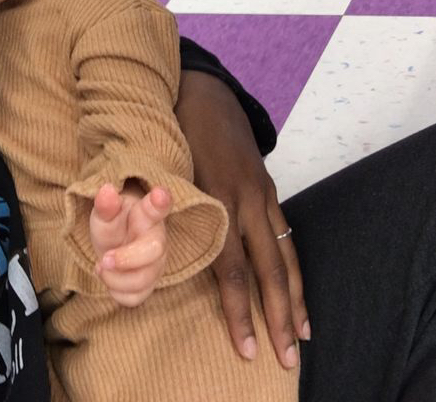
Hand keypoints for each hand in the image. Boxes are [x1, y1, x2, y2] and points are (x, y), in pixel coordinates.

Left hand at [90, 182, 170, 306]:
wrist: (115, 244)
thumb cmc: (114, 225)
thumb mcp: (105, 214)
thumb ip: (105, 205)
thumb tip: (106, 190)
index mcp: (146, 214)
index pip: (157, 207)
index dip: (160, 201)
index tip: (160, 194)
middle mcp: (157, 239)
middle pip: (154, 251)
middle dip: (125, 259)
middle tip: (104, 259)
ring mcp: (156, 264)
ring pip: (143, 280)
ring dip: (115, 278)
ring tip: (101, 265)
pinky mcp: (150, 284)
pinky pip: (135, 297)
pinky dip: (116, 292)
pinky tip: (109, 277)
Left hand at [175, 70, 308, 368]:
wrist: (203, 89)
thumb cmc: (171, 130)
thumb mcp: (161, 167)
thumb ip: (162, 208)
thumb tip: (145, 256)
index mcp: (214, 197)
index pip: (231, 267)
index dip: (239, 310)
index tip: (244, 347)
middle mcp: (245, 199)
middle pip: (268, 268)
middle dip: (278, 316)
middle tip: (284, 359)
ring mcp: (261, 192)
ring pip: (285, 254)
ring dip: (296, 299)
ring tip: (302, 338)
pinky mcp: (268, 187)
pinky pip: (286, 234)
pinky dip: (294, 267)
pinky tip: (298, 293)